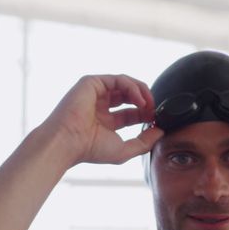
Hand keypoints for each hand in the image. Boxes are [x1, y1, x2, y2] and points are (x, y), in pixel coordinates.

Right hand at [40, 74, 164, 164]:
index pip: (131, 113)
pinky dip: (132, 87)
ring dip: (142, 92)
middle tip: (154, 111)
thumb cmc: (90, 149)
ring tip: (149, 104)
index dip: (146, 115)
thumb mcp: (124, 150)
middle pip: (130, 96)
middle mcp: (100, 106)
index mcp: (105, 122)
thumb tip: (160, 132)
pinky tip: (140, 100)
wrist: (68, 142)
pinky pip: (119, 79)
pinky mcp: (92, 83)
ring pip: (126, 84)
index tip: (156, 121)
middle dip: (146, 102)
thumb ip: (144, 142)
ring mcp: (95, 94)